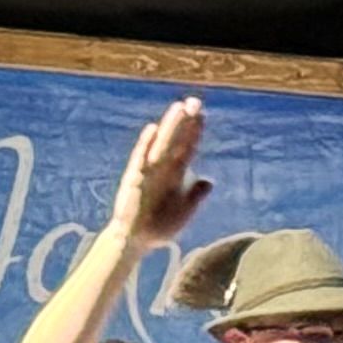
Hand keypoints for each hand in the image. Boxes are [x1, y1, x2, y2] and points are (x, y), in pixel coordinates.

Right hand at [110, 98, 211, 249]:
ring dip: (169, 127)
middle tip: (194, 101)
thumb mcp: (184, 211)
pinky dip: (145, 144)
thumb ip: (195, 195)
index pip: (187, 148)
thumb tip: (208, 182)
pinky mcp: (134, 179)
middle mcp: (163, 169)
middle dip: (185, 122)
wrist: (136, 241)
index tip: (203, 114)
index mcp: (175, 175)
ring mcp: (148, 172)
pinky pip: (140, 159)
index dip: (195, 131)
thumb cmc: (160, 226)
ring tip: (178, 108)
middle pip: (176, 140)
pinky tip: (152, 129)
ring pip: (161, 145)